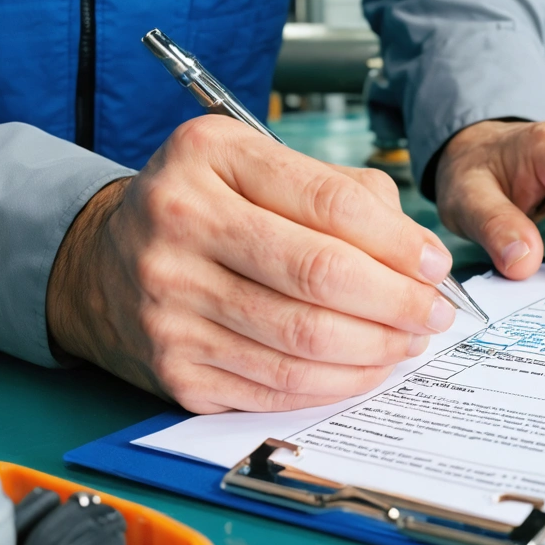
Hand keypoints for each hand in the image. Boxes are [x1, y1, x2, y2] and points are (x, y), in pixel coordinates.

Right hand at [46, 116, 457, 413]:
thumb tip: (419, 257)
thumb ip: (346, 194)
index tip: (434, 265)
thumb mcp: (264, 166)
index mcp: (209, 156)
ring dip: (375, 349)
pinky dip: (336, 383)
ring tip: (406, 341)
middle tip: (432, 313)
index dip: (399, 242)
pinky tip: (364, 368)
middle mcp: (179, 224)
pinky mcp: (175, 366)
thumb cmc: (209, 206)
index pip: (331, 203)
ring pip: (302, 341)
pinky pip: (276, 387)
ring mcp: (169, 301)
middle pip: (319, 275)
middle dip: (396, 302)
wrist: (109, 261)